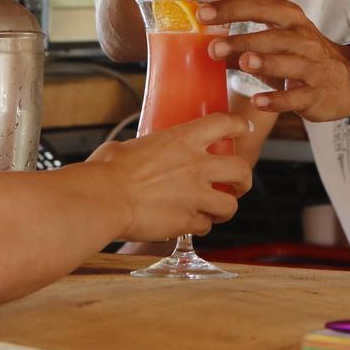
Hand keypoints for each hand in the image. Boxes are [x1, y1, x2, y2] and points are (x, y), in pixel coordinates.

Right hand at [89, 112, 251, 241]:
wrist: (105, 199)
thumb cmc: (108, 171)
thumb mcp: (126, 147)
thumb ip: (140, 149)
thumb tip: (130, 153)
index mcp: (183, 139)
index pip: (224, 124)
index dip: (238, 126)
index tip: (242, 130)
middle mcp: (197, 165)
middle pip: (241, 169)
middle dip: (244, 179)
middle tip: (237, 184)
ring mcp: (196, 195)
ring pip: (230, 205)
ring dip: (225, 209)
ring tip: (215, 211)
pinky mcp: (188, 221)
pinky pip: (205, 226)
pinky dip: (200, 226)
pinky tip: (189, 224)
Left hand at [202, 0, 349, 122]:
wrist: (348, 82)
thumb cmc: (304, 58)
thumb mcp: (277, 45)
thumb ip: (244, 47)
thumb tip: (207, 46)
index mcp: (291, 20)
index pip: (260, 7)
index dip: (232, 8)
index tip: (204, 13)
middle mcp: (303, 39)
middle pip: (273, 36)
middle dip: (243, 41)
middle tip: (214, 46)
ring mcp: (312, 66)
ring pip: (288, 63)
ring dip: (265, 63)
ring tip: (244, 63)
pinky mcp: (316, 93)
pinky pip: (296, 97)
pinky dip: (277, 100)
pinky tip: (258, 101)